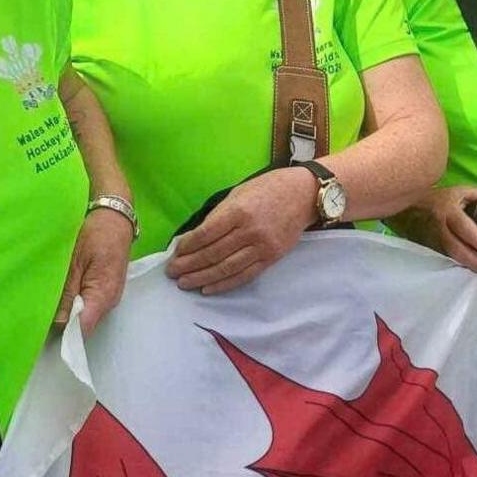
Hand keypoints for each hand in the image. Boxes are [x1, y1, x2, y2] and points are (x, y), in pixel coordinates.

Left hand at [54, 205, 133, 333]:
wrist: (116, 218)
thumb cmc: (96, 235)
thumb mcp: (75, 260)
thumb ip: (67, 291)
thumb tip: (58, 321)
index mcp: (103, 295)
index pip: (83, 328)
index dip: (64, 335)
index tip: (43, 335)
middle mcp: (110, 302)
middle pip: (84, 325)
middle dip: (63, 326)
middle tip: (39, 319)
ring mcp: (110, 297)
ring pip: (86, 316)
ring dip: (69, 315)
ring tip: (48, 307)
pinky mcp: (106, 291)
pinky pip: (89, 305)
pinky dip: (76, 304)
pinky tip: (63, 296)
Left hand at [166, 167, 315, 293]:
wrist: (305, 194)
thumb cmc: (269, 188)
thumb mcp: (239, 193)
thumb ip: (219, 215)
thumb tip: (195, 237)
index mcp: (238, 211)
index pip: (206, 234)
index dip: (187, 247)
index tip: (174, 253)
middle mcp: (249, 231)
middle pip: (213, 254)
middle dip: (189, 265)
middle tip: (172, 273)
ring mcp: (262, 247)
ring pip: (226, 268)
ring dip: (202, 278)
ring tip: (185, 283)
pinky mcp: (271, 258)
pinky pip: (244, 275)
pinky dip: (224, 284)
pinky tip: (208, 288)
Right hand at [401, 186, 476, 274]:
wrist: (409, 206)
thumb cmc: (440, 198)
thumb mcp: (461, 191)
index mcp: (448, 211)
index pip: (464, 228)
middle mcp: (440, 227)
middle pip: (456, 249)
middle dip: (475, 261)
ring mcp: (433, 241)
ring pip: (450, 257)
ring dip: (468, 265)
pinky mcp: (430, 249)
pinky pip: (445, 259)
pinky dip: (458, 265)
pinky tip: (470, 268)